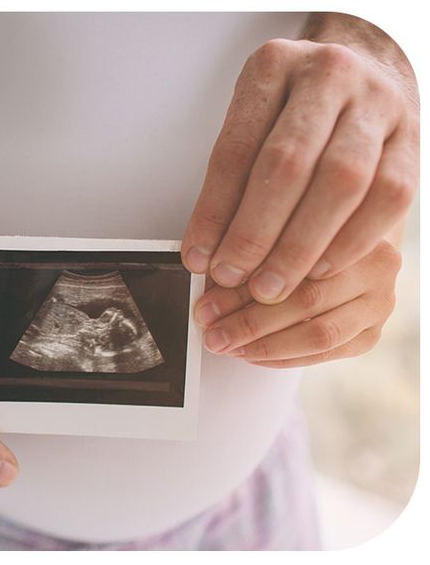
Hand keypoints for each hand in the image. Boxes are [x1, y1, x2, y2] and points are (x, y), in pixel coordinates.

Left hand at [182, 37, 417, 303]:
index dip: (214, 211)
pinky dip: (352, 240)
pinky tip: (322, 269)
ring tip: (270, 286)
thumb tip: (206, 250)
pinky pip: (388, 195)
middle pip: (287, 164)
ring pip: (341, 181)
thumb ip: (231, 176)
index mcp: (273, 66)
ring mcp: (376, 102)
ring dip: (301, 245)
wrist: (363, 70)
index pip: (235, 149)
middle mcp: (329, 74)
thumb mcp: (252, 119)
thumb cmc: (293, 106)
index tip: (198, 256)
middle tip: (231, 277)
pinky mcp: (411, 135)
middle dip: (254, 233)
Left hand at [193, 241, 399, 367]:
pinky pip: (322, 355)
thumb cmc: (306, 238)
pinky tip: (250, 353)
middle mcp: (376, 265)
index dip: (242, 286)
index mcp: (352, 227)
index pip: (292, 262)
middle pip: (305, 300)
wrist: (345, 247)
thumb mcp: (278, 230)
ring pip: (317, 334)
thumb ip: (253, 252)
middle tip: (210, 329)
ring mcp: (378, 303)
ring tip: (227, 344)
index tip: (205, 302)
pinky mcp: (370, 334)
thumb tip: (209, 282)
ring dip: (263, 344)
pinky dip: (280, 357)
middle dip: (247, 320)